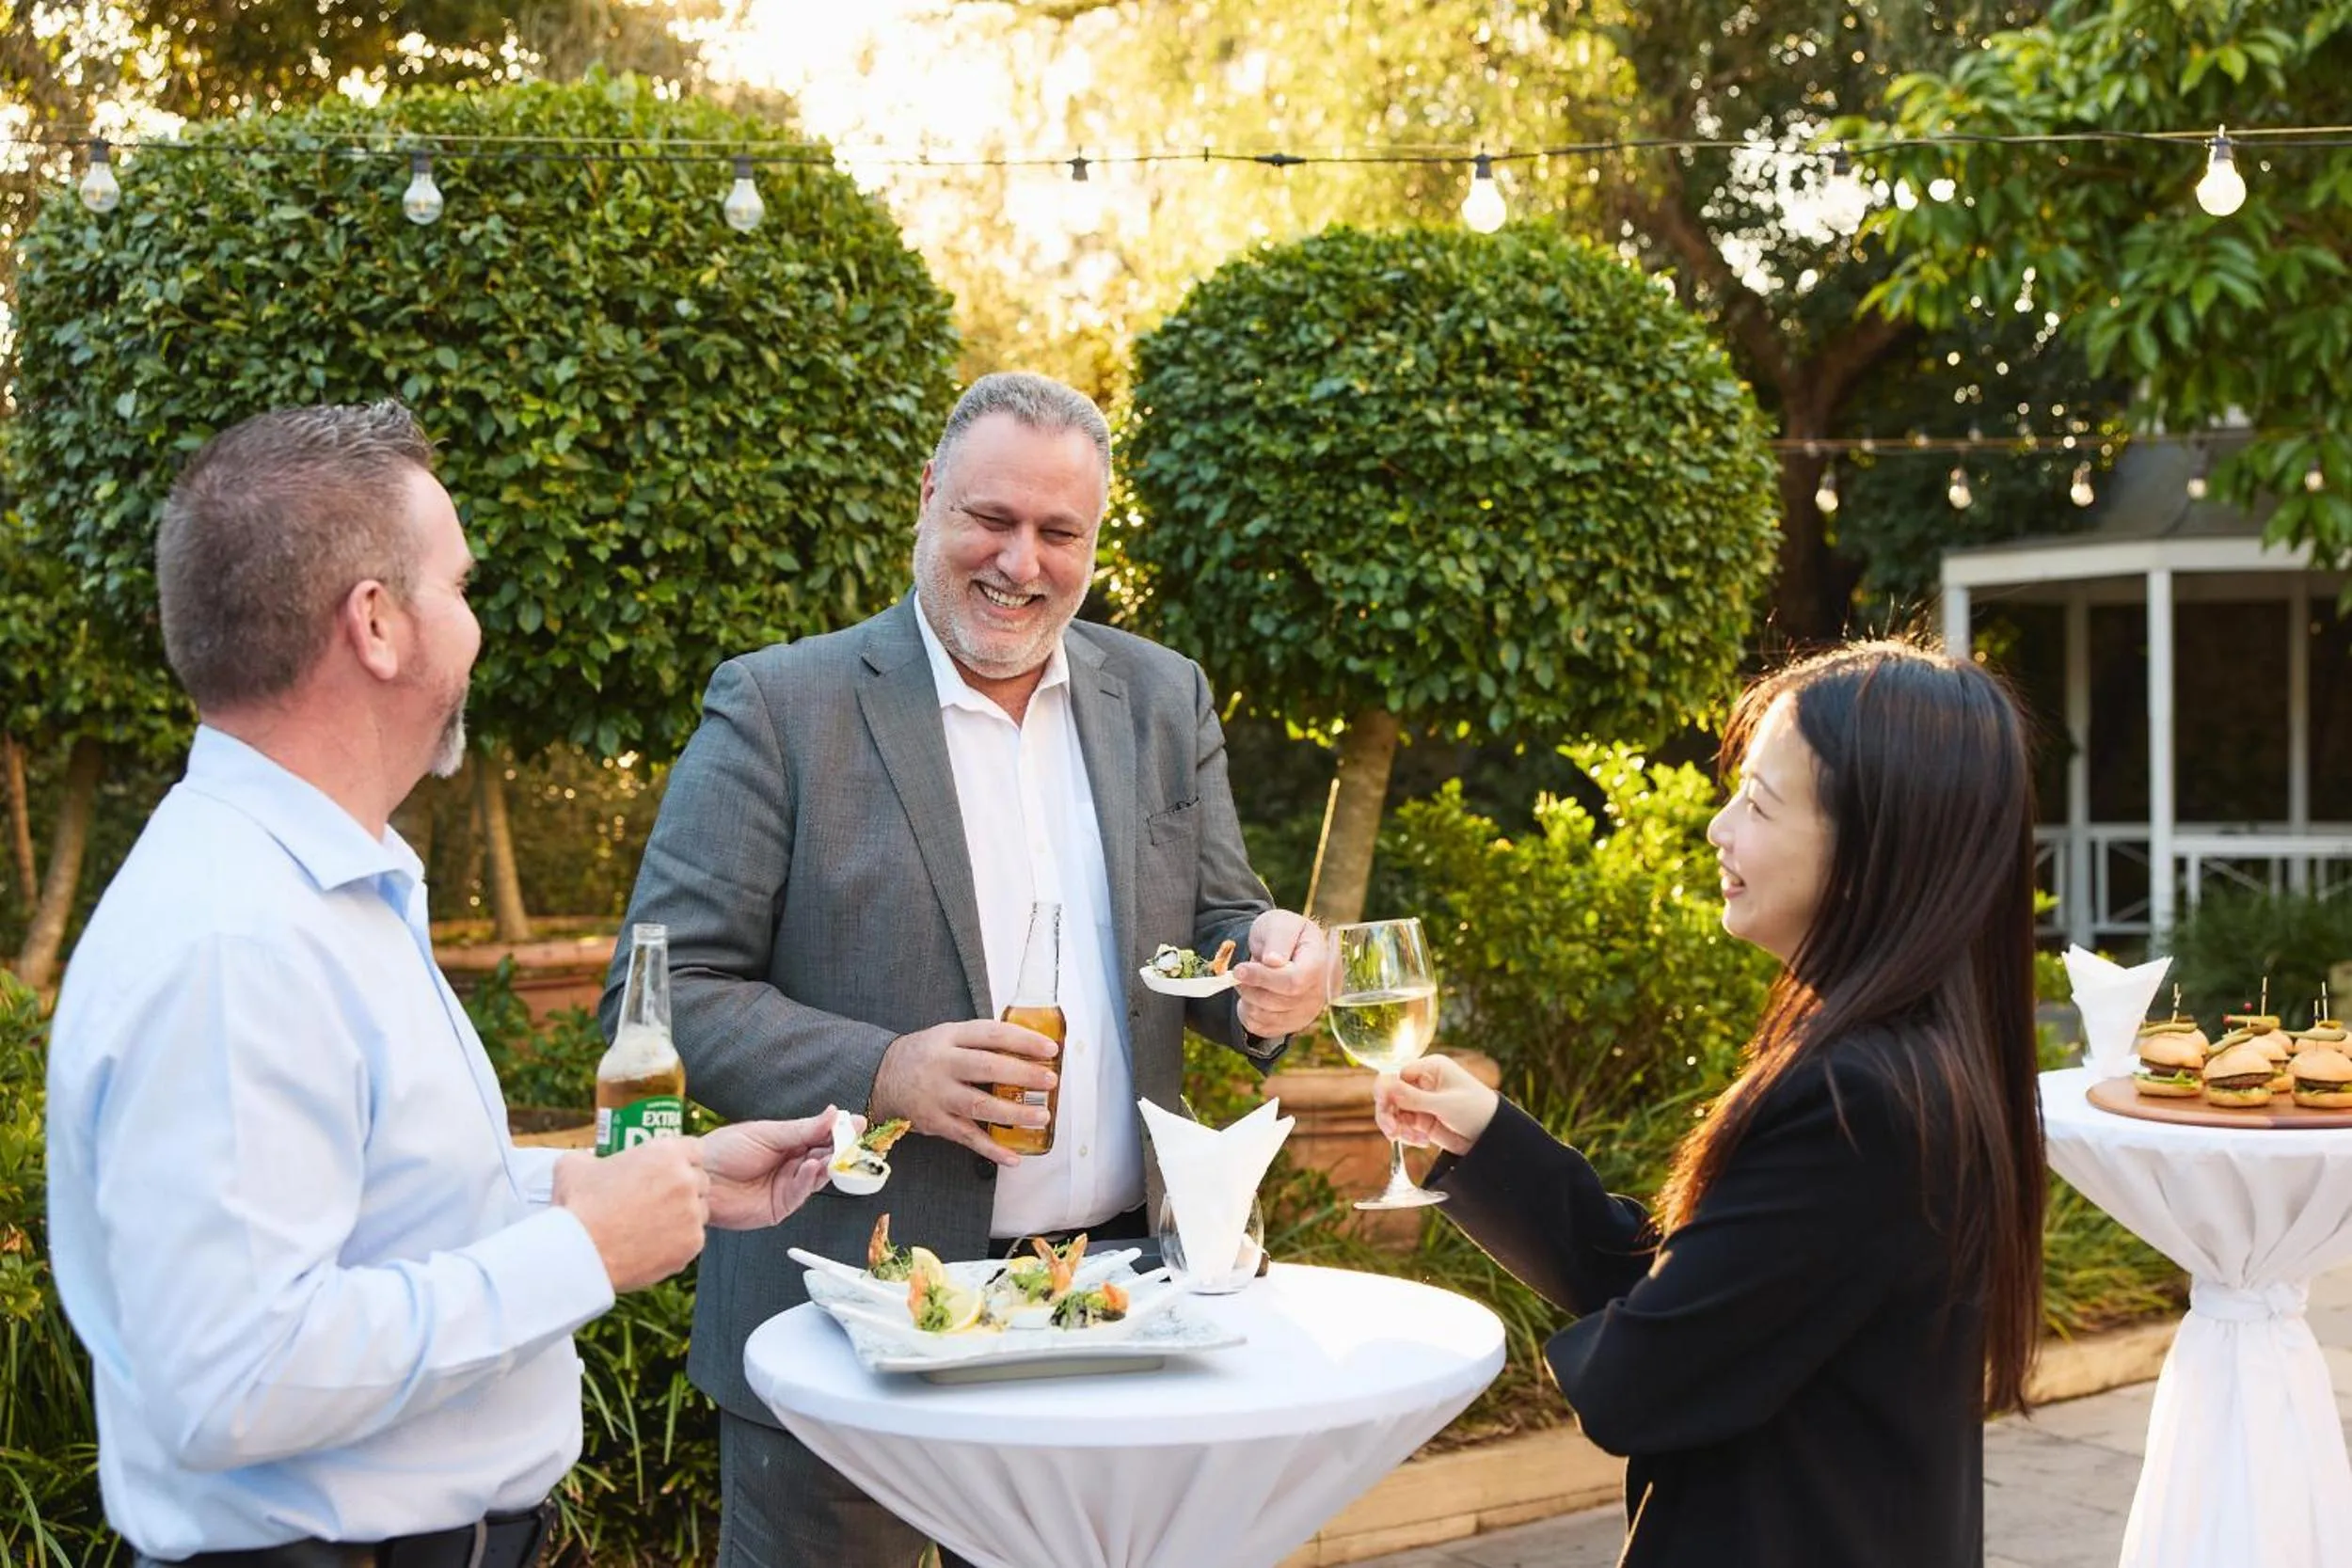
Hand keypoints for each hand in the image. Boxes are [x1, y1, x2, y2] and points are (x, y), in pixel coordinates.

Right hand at [551, 1137, 708, 1291]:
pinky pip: (692, 1240)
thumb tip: (590, 1159)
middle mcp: (685, 1180)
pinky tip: (651, 1245)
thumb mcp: (574, 1165)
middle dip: (683, 1189)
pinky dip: (677, 1243)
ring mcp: (692, 1214)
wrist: (580, 1252)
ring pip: (698, 1212)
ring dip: (683, 1216)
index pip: (693, 1149)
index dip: (681, 1160)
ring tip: (651, 1226)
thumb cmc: (578, 1207)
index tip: (667, 1172)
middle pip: (699, 1181)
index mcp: (666, 1153)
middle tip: (658, 1201)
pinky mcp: (691, 1244)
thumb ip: (591, 1156)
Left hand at [704, 1109, 840, 1229]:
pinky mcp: (780, 1206)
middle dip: (839, 1149)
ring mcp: (787, 1185)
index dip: (839, 1130)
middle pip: (825, 1157)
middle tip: (852, 1140)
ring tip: (832, 1154)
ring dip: (827, 1164)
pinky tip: (811, 1167)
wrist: (699, 1177)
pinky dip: (809, 1180)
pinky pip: (801, 1193)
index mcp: (788, 1142)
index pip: (821, 1136)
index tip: (856, 1123)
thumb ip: (803, 1128)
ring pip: (818, 1176)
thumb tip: (832, 1114)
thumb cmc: (724, 1150)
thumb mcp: (767, 1133)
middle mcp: (791, 1164)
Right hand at [868, 1020, 1059, 1167]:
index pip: (991, 1034)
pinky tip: (1013, 1157)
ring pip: (979, 1105)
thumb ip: (981, 1041)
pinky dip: (991, 1149)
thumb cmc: (926, 1055)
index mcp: (950, 1037)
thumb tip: (1031, 1049)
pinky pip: (966, 1137)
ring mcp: (937, 1095)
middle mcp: (943, 1064)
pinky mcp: (934, 1122)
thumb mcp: (948, 1035)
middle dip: (1023, 1074)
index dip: (1023, 1040)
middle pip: (987, 1067)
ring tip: (1041, 1117)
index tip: (1050, 1049)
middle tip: (1050, 1080)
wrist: (879, 1076)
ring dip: (1014, 1113)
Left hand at [1230, 909, 1326, 1038]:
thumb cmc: (1281, 933)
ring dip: (1247, 997)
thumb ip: (1278, 939)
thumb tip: (1273, 961)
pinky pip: (1261, 1027)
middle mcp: (1319, 992)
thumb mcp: (1279, 923)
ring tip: (1249, 980)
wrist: (1283, 948)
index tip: (1239, 969)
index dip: (1263, 977)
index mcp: (1319, 962)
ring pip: (1266, 1016)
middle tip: (1240, 971)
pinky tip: (1252, 994)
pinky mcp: (1291, 1025)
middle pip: (1278, 1001)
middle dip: (1250, 986)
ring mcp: (1307, 1011)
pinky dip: (1247, 1012)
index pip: (1295, 981)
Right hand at [1374, 1054, 1499, 1156]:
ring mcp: (1421, 1103)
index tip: (1385, 1105)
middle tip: (1392, 1130)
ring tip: (1409, 1139)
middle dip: (1388, 1112)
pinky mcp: (1423, 1121)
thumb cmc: (1476, 1110)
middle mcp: (1423, 1083)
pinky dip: (1406, 1136)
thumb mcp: (1445, 1104)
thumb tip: (1383, 1087)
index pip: (1396, 1074)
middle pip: (1391, 1094)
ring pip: (1394, 1112)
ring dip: (1396, 1126)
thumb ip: (1413, 1097)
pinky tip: (1422, 1142)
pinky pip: (1403, 1126)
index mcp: (1430, 1068)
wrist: (1494, 1136)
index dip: (1387, 1090)